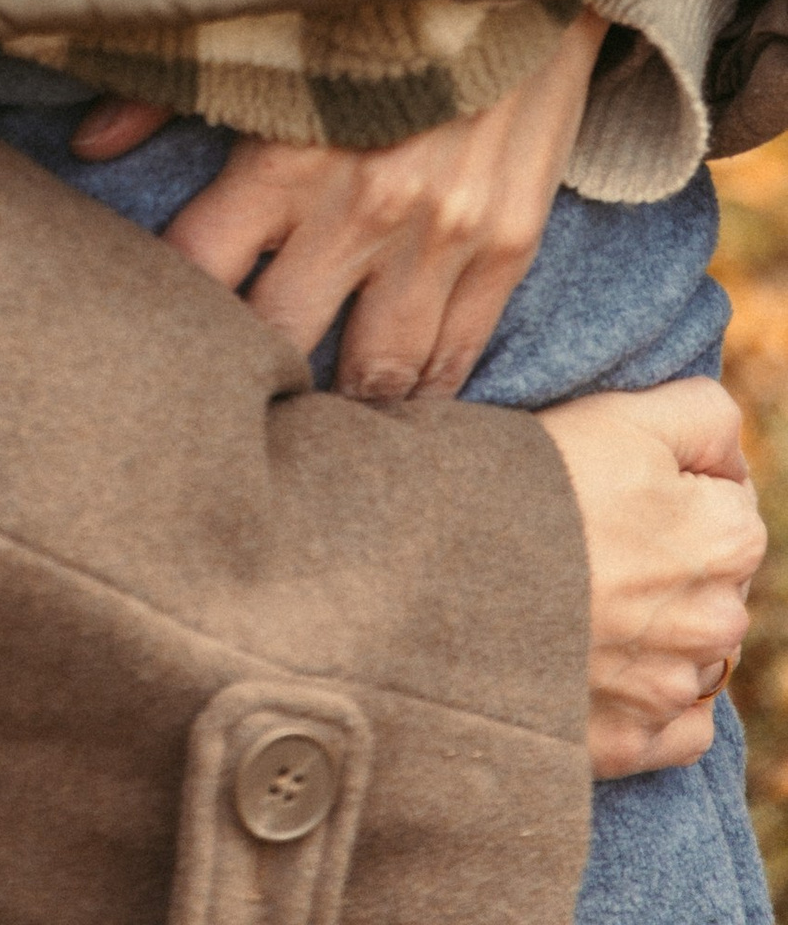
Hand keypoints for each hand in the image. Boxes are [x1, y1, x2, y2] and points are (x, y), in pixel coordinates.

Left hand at [146, 12, 609, 399]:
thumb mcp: (262, 29)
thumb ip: (167, 90)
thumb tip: (86, 144)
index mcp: (284, 157)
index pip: (197, 270)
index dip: (167, 312)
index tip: (153, 333)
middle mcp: (362, 210)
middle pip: (281, 343)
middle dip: (251, 378)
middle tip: (227, 400)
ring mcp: (442, 237)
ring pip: (378, 375)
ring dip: (342, 403)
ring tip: (312, 422)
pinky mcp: (507, 245)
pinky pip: (459, 355)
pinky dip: (426, 391)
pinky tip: (396, 405)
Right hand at [541, 378, 764, 777]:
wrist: (427, 570)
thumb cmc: (522, 481)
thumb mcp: (617, 415)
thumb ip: (702, 418)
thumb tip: (732, 454)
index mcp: (726, 539)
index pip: (732, 507)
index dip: (673, 486)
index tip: (612, 482)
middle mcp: (713, 625)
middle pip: (714, 585)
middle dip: (669, 563)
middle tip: (586, 538)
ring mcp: (669, 691)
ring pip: (692, 654)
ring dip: (653, 632)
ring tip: (573, 597)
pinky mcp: (625, 743)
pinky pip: (674, 730)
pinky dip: (647, 702)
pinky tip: (595, 665)